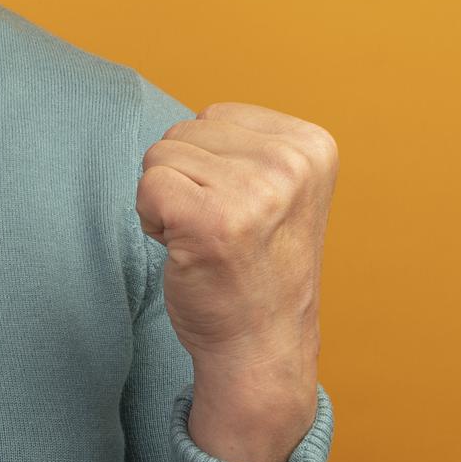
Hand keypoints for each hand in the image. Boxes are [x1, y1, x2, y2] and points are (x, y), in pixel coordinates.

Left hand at [135, 101, 336, 380]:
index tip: (241, 212)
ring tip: (204, 240)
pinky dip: (151, 220)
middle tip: (218, 230)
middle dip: (185, 179)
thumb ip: (247, 147)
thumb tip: (189, 120)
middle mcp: (291, 163)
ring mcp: (254, 191)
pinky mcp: (212, 219)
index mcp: (313, 146)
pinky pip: (147, 186)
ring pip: (160, 155)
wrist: (262, 346)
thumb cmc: (256, 268)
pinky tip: (185, 251)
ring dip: (168, 200)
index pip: (217, 115)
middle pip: (185, 130)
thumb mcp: (278, 190)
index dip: (210, 164)